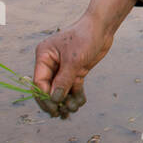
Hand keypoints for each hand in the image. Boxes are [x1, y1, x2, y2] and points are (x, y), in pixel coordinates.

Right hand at [33, 0, 132, 117]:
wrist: (103, 27)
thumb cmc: (85, 38)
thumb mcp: (74, 60)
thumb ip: (63, 81)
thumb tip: (54, 99)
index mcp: (44, 56)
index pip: (39, 81)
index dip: (44, 97)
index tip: (53, 108)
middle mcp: (51, 63)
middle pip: (48, 88)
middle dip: (54, 102)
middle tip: (60, 115)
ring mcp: (64, 67)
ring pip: (61, 89)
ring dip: (66, 101)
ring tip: (73, 109)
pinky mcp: (76, 70)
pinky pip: (72, 87)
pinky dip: (75, 95)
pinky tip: (80, 103)